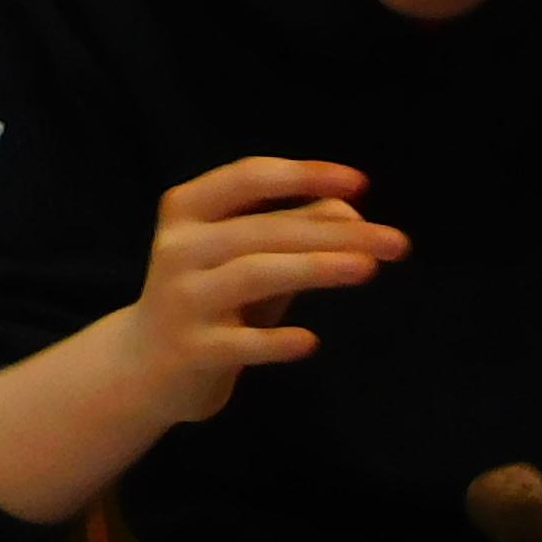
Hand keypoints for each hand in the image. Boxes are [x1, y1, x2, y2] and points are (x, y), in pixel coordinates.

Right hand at [115, 158, 402, 421]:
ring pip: (253, 274)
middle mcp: (179, 247)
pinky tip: (311, 342)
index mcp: (188, 211)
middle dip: (335, 233)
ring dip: (314, 268)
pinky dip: (276, 341)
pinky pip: (240, 343)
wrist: (143, 365)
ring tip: (368, 269)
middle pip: (264, 230)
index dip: (304, 175)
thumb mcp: (250, 257)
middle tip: (397, 242)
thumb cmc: (213, 298)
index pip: (249, 177)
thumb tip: (351, 212)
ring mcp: (182, 298)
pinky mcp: (191, 349)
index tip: (360, 183)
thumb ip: (295, 231)